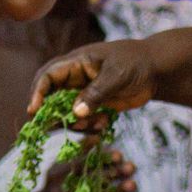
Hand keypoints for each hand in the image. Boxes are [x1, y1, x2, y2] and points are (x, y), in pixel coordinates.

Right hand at [29, 39, 160, 128]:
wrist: (157, 68)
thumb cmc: (135, 63)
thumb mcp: (116, 75)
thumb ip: (96, 93)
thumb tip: (75, 113)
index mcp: (76, 63)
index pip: (48, 76)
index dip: (38, 92)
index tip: (34, 110)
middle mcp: (75, 78)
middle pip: (51, 95)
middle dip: (50, 112)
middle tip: (48, 128)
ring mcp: (85, 91)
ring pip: (68, 109)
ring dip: (75, 121)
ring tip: (92, 125)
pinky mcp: (96, 103)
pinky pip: (85, 117)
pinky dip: (90, 124)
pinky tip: (104, 123)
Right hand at [37, 141, 134, 191]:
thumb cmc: (57, 184)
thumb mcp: (59, 166)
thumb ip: (77, 152)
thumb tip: (97, 136)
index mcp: (56, 173)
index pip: (80, 163)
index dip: (100, 158)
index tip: (119, 154)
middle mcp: (61, 189)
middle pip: (91, 179)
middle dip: (113, 173)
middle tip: (131, 166)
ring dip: (117, 191)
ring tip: (133, 184)